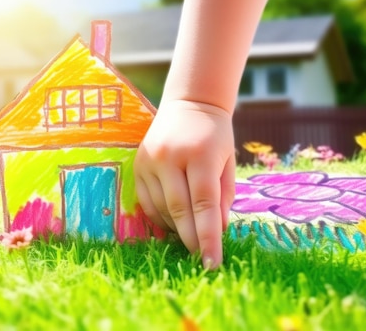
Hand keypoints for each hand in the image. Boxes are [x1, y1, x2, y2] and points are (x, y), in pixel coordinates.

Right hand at [134, 99, 235, 268]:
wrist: (189, 103)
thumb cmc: (215, 135)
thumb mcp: (228, 162)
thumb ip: (223, 197)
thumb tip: (215, 232)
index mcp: (200, 154)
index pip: (204, 203)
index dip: (208, 237)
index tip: (212, 262)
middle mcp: (170, 156)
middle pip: (178, 209)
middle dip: (190, 238)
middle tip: (200, 258)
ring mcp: (149, 160)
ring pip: (160, 208)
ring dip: (176, 227)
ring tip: (189, 235)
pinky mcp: (137, 164)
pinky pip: (146, 201)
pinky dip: (160, 217)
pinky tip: (173, 222)